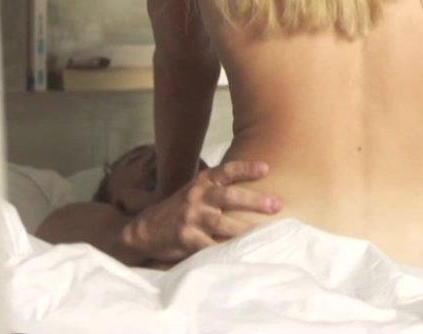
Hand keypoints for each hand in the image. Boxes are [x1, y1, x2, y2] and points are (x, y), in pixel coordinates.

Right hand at [119, 160, 279, 262]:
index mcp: (201, 183)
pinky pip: (211, 247)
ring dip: (247, 230)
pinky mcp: (187, 239)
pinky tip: (242, 255)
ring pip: (224, 224)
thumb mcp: (196, 191)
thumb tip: (256, 185)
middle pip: (230, 196)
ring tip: (266, 236)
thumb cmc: (180, 209)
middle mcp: (197, 198)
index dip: (246, 168)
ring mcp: (192, 219)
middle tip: (277, 205)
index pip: (226, 171)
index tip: (266, 168)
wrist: (145, 230)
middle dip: (255, 200)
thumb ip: (219, 187)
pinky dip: (227, 251)